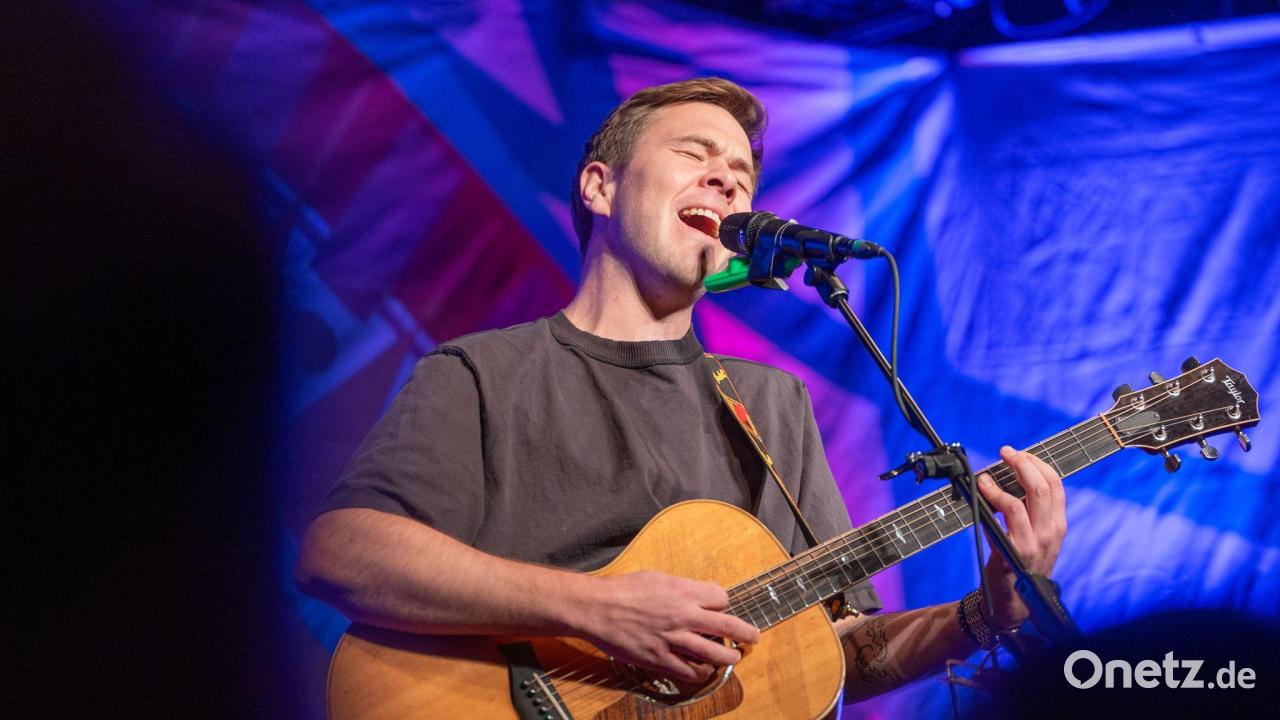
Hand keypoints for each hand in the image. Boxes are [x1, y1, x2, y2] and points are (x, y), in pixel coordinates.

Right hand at [573, 570, 760, 681]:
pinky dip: (701, 673)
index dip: (723, 603)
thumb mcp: (656, 577)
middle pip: (729, 625)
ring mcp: (673, 639)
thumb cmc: (622, 589)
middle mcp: (684, 614)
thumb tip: (695, 593)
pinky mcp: (660, 659)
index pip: (721, 598)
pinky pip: (690, 671)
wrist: (596, 608)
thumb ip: (679, 587)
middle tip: (754, 637)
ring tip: (733, 658)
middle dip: (747, 633)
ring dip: (729, 657)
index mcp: (683, 590)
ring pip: (715, 652)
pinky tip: (702, 671)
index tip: (720, 608)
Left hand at [976, 446, 1066, 629]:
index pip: (1055, 484)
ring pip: (1025, 499)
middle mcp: (1051, 531)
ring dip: (1003, 481)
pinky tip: (982, 491)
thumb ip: (1029, 511)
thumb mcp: (1034, 536)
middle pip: (1043, 486)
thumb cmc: (1019, 562)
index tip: (1019, 453)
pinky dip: (993, 497)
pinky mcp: (1015, 550)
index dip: (1037, 463)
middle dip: (1023, 463)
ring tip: (986, 475)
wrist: (1012, 600)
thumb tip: (1010, 477)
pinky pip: (1006, 515)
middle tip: (1006, 452)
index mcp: (1057, 524)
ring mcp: (1035, 542)